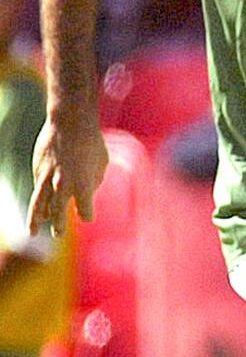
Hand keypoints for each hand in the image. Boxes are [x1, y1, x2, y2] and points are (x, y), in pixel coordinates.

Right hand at [28, 115, 108, 237]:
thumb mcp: (101, 163)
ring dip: (35, 220)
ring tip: (33, 232)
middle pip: (58, 212)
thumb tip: (86, 194)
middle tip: (57, 235)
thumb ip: (94, 182)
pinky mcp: (37, 169)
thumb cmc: (91, 142)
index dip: (86, 214)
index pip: (84, 211)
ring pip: (39, 204)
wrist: (69, 122)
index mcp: (83, 186)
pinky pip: (37, 188)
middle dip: (58, 225)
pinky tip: (39, 207)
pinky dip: (38, 199)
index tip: (87, 215)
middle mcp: (63, 185)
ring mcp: (47, 178)